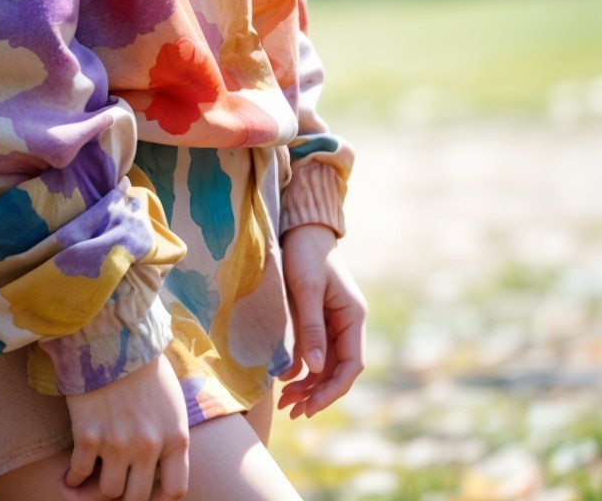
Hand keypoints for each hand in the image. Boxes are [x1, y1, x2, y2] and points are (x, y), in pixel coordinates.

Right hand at [64, 350, 189, 500]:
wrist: (113, 333)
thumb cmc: (144, 365)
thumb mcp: (171, 403)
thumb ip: (169, 437)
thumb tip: (157, 468)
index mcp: (175, 437)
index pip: (175, 491)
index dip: (160, 499)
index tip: (146, 492)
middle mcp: (148, 446)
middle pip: (137, 497)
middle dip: (125, 495)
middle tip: (116, 483)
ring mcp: (117, 443)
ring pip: (108, 492)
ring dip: (98, 489)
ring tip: (93, 478)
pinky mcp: (87, 435)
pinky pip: (79, 474)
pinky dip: (72, 479)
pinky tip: (70, 475)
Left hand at [277, 223, 366, 418]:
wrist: (301, 227)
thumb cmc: (305, 253)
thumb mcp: (306, 288)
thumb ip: (311, 328)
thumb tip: (313, 370)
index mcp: (353, 318)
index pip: (351, 365)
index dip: (333, 390)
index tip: (311, 406)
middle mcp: (347, 325)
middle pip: (337, 370)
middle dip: (317, 393)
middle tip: (292, 411)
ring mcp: (333, 324)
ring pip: (324, 366)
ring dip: (308, 386)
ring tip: (286, 405)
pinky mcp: (317, 321)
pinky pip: (313, 353)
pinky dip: (301, 370)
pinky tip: (285, 383)